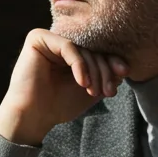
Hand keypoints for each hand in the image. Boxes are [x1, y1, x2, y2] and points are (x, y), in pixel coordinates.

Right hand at [0, 29, 127, 145]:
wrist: (32, 118)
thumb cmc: (58, 105)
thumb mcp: (90, 89)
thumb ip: (106, 76)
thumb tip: (124, 65)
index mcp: (69, 54)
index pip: (97, 51)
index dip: (112, 62)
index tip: (124, 75)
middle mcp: (59, 43)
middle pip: (92, 49)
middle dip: (104, 71)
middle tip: (108, 91)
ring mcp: (48, 40)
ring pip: (83, 48)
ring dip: (94, 71)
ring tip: (94, 91)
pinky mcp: (37, 39)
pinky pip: (69, 47)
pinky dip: (79, 65)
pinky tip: (83, 83)